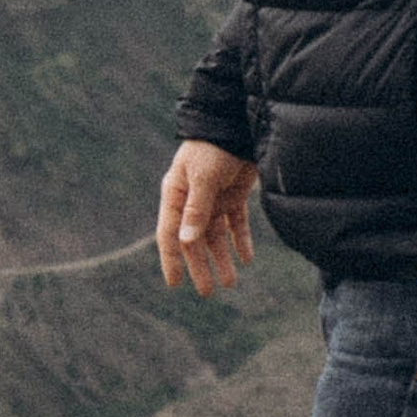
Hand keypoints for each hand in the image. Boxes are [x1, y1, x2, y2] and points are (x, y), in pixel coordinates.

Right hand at [156, 140, 258, 294]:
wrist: (239, 123)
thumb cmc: (213, 146)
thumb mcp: (203, 177)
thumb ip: (196, 209)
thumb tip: (186, 241)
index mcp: (176, 194)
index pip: (170, 233)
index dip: (171, 259)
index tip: (174, 283)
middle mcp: (192, 200)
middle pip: (194, 240)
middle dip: (201, 266)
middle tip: (208, 292)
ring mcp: (213, 198)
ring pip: (216, 236)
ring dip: (222, 258)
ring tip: (231, 282)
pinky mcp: (233, 195)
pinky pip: (236, 223)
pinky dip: (240, 240)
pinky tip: (247, 258)